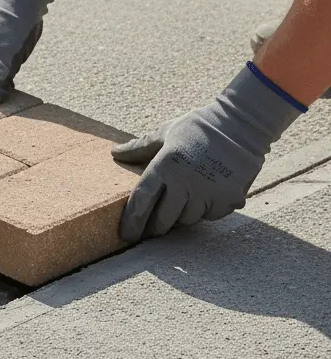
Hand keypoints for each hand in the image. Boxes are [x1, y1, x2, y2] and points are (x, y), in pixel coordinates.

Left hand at [113, 63, 305, 242]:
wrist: (243, 122)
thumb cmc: (200, 127)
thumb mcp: (167, 132)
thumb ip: (140, 147)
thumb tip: (115, 153)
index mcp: (165, 166)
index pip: (141, 202)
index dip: (131, 221)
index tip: (126, 235)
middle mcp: (185, 183)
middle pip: (163, 220)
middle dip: (156, 226)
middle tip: (153, 227)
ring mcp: (208, 193)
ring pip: (187, 220)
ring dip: (183, 215)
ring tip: (186, 200)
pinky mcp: (229, 199)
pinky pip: (211, 216)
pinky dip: (207, 210)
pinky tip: (209, 193)